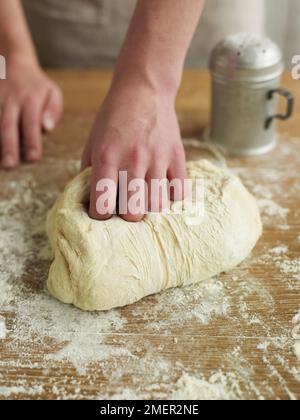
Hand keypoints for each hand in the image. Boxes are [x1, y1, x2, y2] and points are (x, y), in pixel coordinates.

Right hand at [0, 54, 62, 167]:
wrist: (11, 59)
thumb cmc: (36, 85)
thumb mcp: (52, 92)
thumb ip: (52, 111)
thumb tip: (47, 128)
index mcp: (31, 100)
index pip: (32, 124)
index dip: (32, 142)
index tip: (33, 159)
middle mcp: (11, 100)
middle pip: (8, 126)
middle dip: (9, 147)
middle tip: (10, 166)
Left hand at [82, 80, 185, 221]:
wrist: (143, 89)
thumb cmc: (113, 117)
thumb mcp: (92, 141)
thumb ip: (88, 172)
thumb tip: (90, 200)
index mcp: (107, 158)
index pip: (103, 206)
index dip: (100, 215)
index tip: (102, 211)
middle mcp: (133, 161)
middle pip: (133, 213)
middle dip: (127, 215)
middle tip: (125, 205)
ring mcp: (158, 159)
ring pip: (157, 206)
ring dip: (149, 207)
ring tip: (144, 199)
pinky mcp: (177, 156)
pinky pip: (180, 191)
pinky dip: (172, 196)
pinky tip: (163, 189)